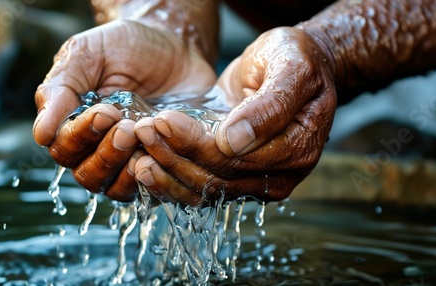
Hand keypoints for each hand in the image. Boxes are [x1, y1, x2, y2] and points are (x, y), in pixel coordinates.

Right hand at [33, 19, 215, 200]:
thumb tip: (41, 135)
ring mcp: (131, 159)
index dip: (80, 136)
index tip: (105, 112)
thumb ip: (61, 90)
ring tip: (142, 136)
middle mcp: (99, 149)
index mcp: (75, 124)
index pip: (63, 148)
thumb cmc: (127, 47)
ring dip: (127, 169)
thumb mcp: (88, 55)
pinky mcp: (162, 164)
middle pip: (88, 175)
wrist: (176, 44)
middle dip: (106, 154)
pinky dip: (156, 175)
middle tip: (127, 127)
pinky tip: (163, 150)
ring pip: (116, 188)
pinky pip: (153, 187)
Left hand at [132, 27, 336, 204]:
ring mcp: (257, 179)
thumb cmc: (298, 58)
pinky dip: (172, 177)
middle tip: (143, 129)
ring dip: (167, 170)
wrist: (297, 63)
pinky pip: (201, 185)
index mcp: (297, 149)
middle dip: (175, 156)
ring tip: (137, 146)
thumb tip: (234, 142)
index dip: (197, 144)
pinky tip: (145, 162)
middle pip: (218, 178)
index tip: (165, 120)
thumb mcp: (292, 68)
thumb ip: (271, 105)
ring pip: (204, 188)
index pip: (239, 160)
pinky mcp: (237, 175)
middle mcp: (279, 174)